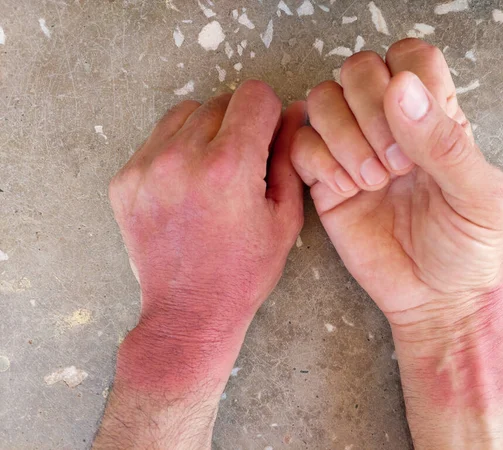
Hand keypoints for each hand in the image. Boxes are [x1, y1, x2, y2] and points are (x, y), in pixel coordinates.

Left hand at [96, 82, 304, 447]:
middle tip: (242, 163)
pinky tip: (187, 185)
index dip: (269, 113)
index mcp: (229, 167)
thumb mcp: (284, 218)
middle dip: (239, 123)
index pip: (254, 95)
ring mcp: (147, 168)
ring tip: (213, 172)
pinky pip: (158, 139)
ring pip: (186, 114)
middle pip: (220, 102)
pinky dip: (177, 150)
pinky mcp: (125, 180)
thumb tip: (292, 111)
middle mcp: (183, 158)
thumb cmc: (243, 272)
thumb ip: (288, 158)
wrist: (188, 312)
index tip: (267, 137)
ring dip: (206, 131)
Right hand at [292, 40, 502, 449]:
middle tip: (397, 164)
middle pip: (358, 69)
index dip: (408, 82)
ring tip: (373, 180)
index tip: (420, 134)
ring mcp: (353, 151)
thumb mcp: (479, 197)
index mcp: (435, 118)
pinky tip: (349, 190)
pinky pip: (301, 146)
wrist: (436, 299)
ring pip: (321, 100)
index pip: (411, 58)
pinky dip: (320, 162)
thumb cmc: (468, 249)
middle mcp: (390, 126)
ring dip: (344, 136)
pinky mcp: (325, 182)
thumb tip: (401, 86)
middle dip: (371, 110)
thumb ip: (445, 140)